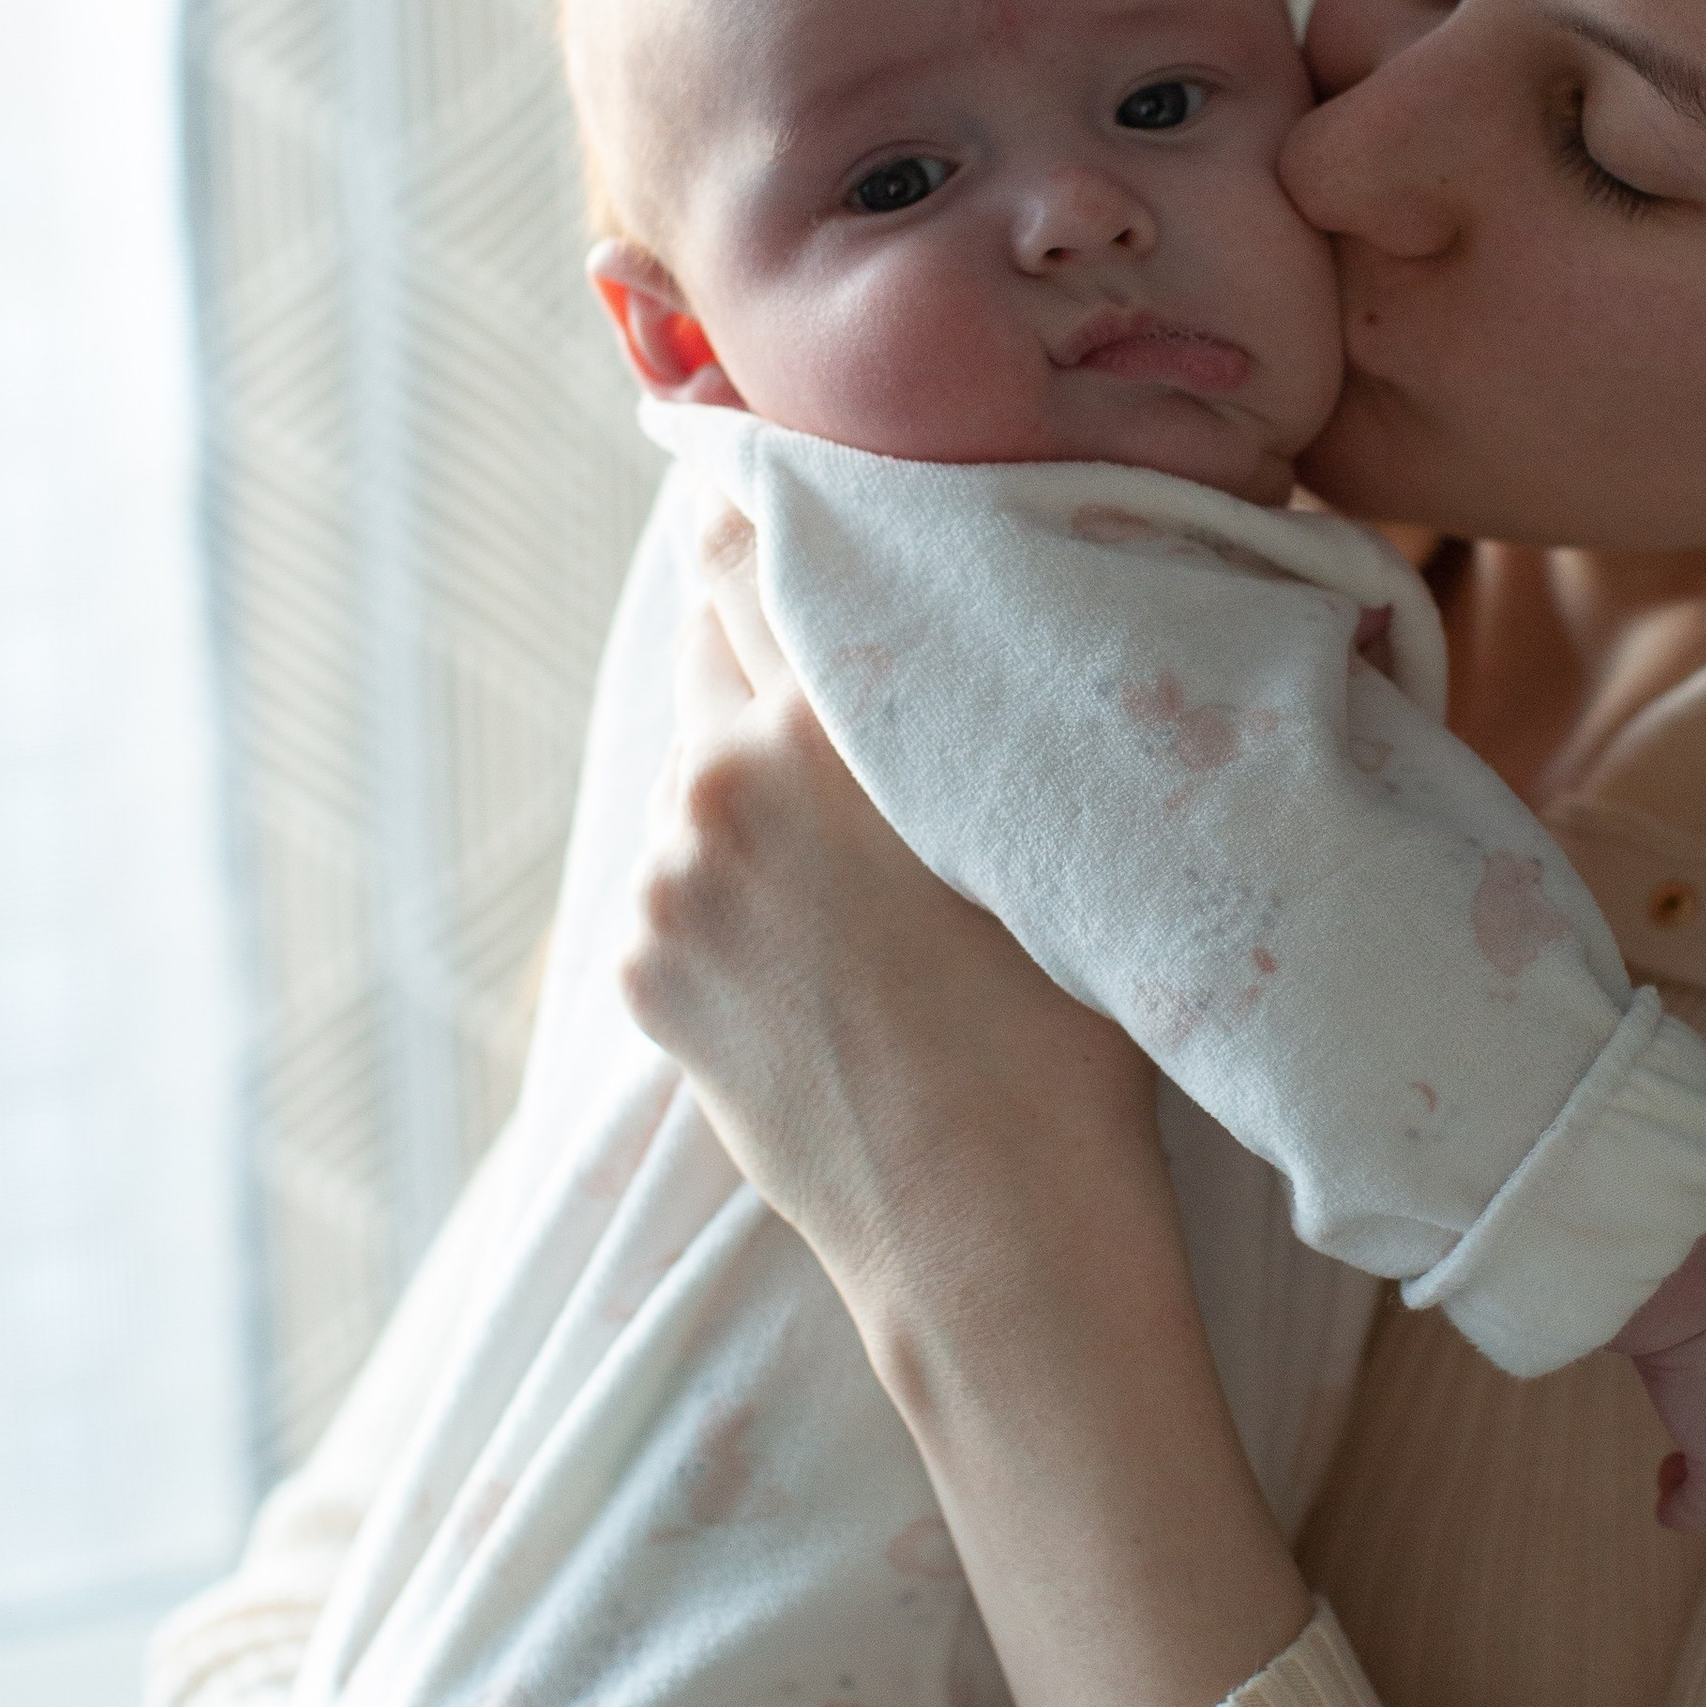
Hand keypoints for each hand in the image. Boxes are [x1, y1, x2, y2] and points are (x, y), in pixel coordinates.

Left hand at [620, 506, 1163, 1334]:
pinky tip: (818, 952)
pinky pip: (674, 877)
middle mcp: (727, 774)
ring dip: (749, 773)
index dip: (769, 495)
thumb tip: (930, 595)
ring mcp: (665, 875)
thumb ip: (965, 693)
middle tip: (825, 653)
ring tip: (847, 855)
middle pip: (708, 627)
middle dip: (759, 627)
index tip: (774, 475)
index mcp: (841, 716)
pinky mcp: (635, 964)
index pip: (764, 536)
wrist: (990, 1231)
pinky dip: (728, 887)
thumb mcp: (1045, 820)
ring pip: (694, 762)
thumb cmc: (1071, 1027)